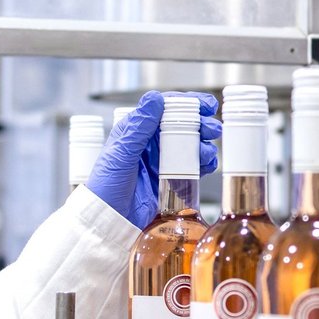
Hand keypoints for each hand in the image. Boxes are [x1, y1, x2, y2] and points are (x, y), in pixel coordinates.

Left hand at [87, 92, 221, 227]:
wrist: (109, 219)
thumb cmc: (106, 186)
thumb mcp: (121, 153)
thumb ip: (139, 127)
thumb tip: (155, 99)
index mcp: (136, 129)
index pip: (164, 108)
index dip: (188, 103)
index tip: (206, 105)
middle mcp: (150, 142)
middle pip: (183, 125)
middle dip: (202, 124)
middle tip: (212, 129)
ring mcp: (161, 159)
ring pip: (191, 145)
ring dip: (204, 146)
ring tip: (206, 154)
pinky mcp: (170, 178)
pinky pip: (192, 166)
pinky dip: (203, 164)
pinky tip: (206, 166)